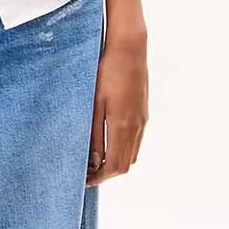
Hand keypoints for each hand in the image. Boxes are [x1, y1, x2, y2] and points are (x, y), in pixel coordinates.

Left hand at [86, 27, 147, 184]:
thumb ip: (94, 134)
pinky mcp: (144, 114)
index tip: (84, 178)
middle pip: (125, 165)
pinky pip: (135, 141)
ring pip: (131, 155)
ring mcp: (143, 121)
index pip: (114, 167)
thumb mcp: (94, 104)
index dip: (99, 178)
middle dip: (106, 173)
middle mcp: (137, 127)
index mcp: (122, 126)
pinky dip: (122, 150)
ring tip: (94, 158)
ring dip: (115, 162)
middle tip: (86, 171)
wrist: (129, 49)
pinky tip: (107, 142)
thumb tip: (93, 160)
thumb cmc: (107, 72)